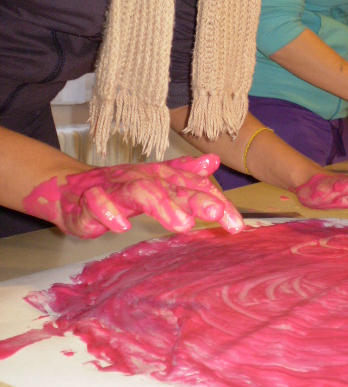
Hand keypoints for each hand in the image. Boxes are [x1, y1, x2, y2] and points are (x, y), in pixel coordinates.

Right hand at [23, 154, 244, 238]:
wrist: (71, 189)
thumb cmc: (119, 189)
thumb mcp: (155, 181)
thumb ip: (185, 174)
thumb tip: (213, 160)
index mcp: (158, 177)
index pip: (191, 186)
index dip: (214, 201)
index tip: (237, 224)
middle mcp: (141, 179)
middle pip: (172, 187)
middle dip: (195, 199)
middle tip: (218, 214)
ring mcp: (115, 189)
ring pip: (140, 192)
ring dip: (162, 206)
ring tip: (183, 224)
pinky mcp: (89, 202)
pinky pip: (98, 205)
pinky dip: (108, 213)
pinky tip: (121, 226)